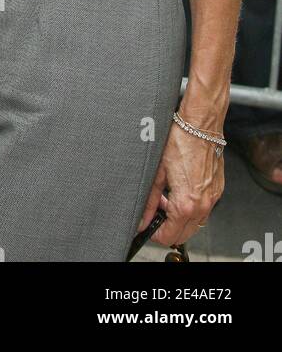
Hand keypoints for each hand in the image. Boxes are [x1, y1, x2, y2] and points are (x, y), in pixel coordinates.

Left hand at [137, 118, 222, 247]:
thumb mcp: (157, 172)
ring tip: (166, 198)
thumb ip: (149, 200)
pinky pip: (204, 209)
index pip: (170, 235)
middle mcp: (203, 205)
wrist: (201, 125)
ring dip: (180, 218)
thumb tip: (143, 218)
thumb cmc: (180, 141)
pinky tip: (180, 190)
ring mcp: (212, 198)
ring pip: (195, 223)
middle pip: (184, 234)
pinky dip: (191, 207)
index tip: (148, 226)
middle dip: (167, 227)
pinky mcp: (217, 190)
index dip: (155, 234)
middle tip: (156, 211)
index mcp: (186, 203)